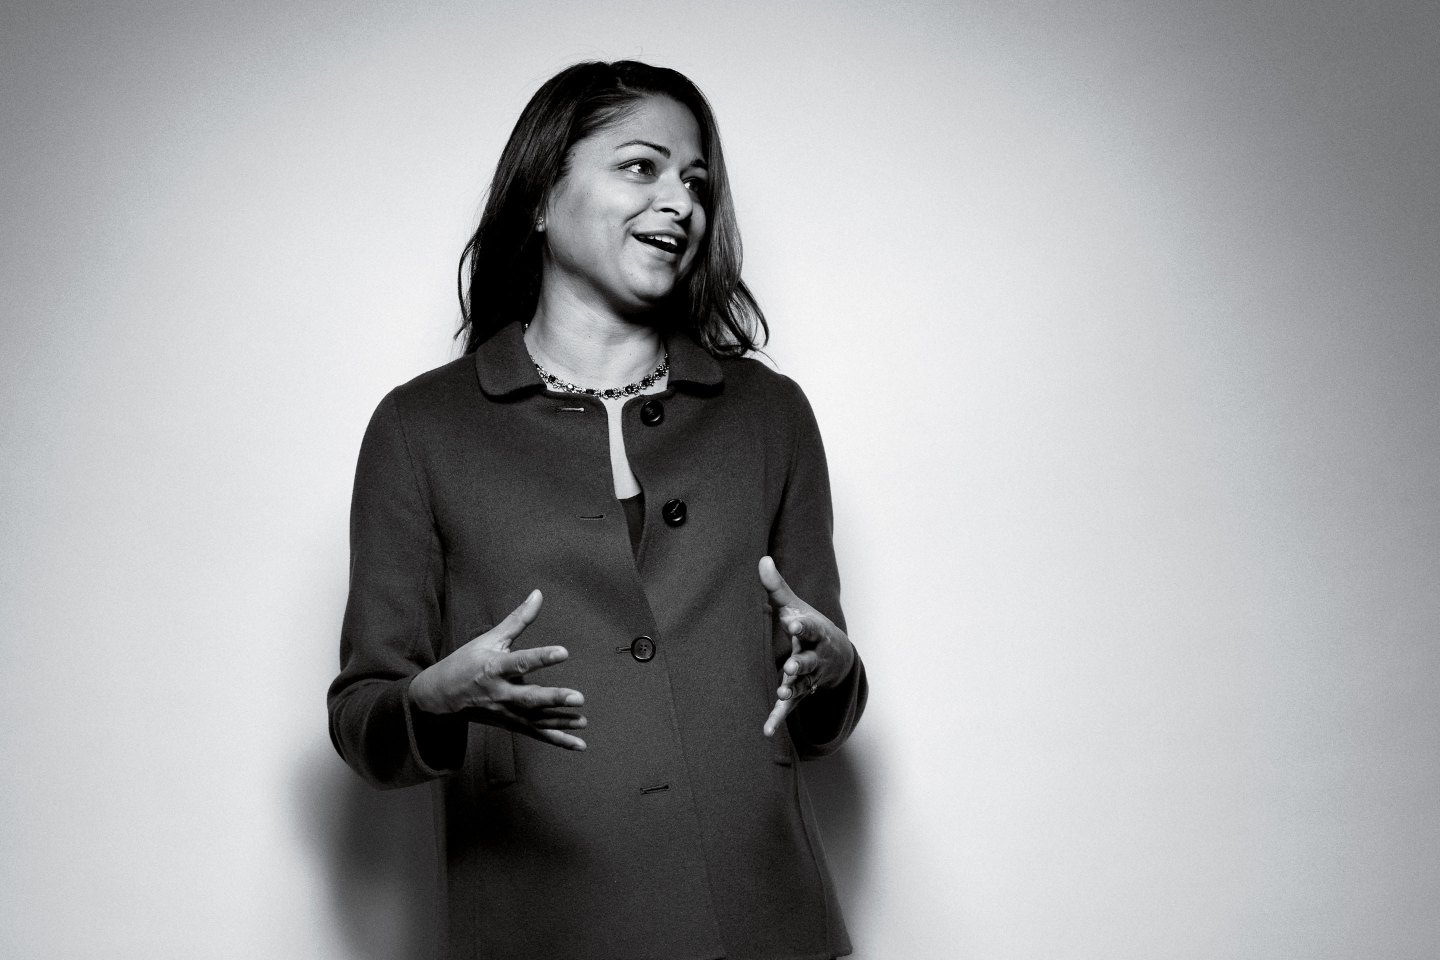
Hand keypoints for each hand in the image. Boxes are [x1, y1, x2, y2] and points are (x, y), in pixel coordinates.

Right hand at [409, 590, 587, 749]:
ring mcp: (505, 712)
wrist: (439, 697)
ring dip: (559, 722)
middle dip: (553, 699)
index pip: (521, 662)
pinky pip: (536, 734)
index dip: (542, 657)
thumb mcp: (489, 639)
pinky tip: (579, 745)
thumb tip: (538, 594)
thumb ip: (517, 619)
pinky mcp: (510, 724)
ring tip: (583, 720)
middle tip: (578, 698)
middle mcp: (500, 693)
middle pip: (529, 698)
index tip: (564, 652)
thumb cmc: (465, 662)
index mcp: (494, 667)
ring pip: (535, 719)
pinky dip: (558, 740)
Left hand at [759, 556, 855, 737]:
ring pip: (802, 685)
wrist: (839, 656)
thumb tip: (761, 559)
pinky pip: (789, 709)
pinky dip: (778, 719)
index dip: (803, 626)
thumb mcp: (796, 606)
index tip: (794, 621)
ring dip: (793, 690)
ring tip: (783, 693)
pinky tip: (766, 731)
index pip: (811, 629)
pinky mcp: (800, 694)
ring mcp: (809, 678)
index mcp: (815, 634)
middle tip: (791, 665)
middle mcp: (815, 658)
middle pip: (809, 661)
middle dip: (801, 663)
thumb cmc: (810, 627)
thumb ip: (777, 587)